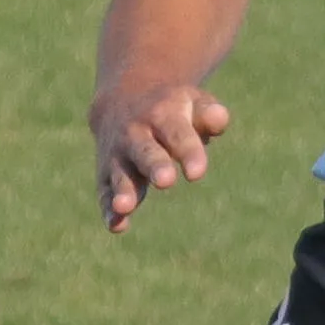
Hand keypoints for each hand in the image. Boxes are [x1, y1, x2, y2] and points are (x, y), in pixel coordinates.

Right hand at [91, 75, 231, 231]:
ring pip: (121, 174)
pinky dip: (109, 209)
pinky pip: (105, 192)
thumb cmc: (171, 108)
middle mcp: (136, 134)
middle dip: (154, 166)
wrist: (123, 98)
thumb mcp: (191, 102)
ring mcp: (119, 155)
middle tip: (165, 181)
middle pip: (145, 152)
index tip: (197, 173)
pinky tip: (116, 226)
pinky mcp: (106, 173)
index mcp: (162, 115)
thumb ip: (208, 113)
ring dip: (123, 190)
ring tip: (124, 206)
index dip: (188, 152)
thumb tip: (220, 118)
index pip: (177, 135)